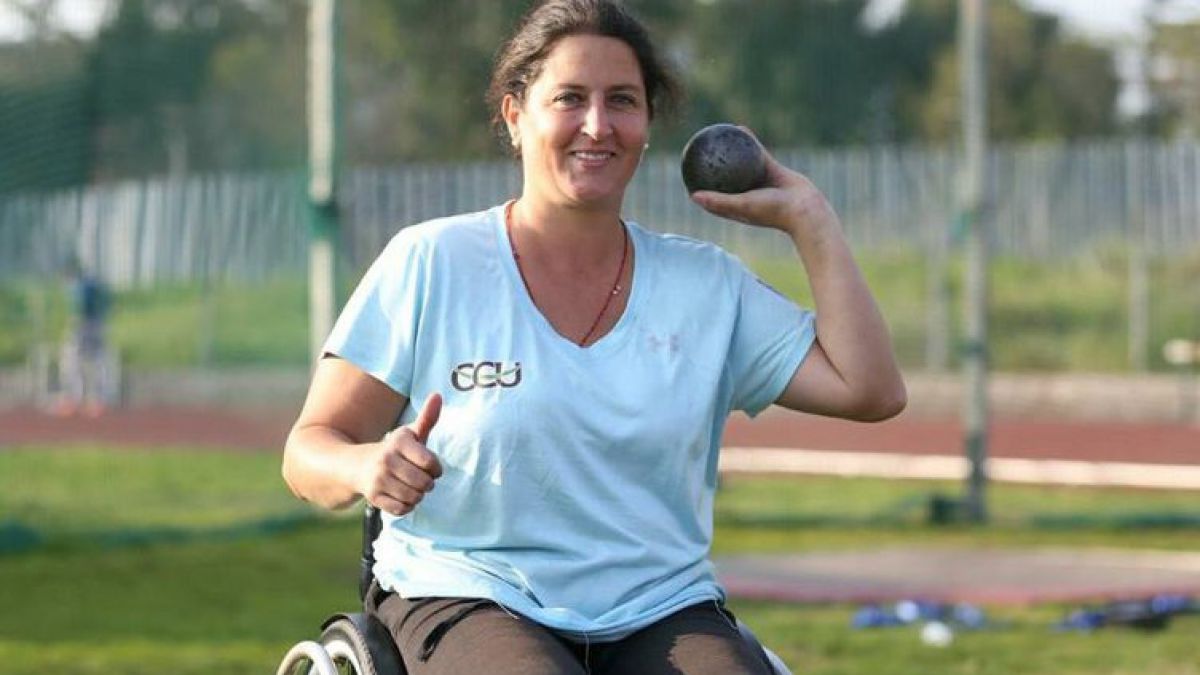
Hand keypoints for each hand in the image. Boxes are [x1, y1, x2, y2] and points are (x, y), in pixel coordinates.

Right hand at [357, 393, 443, 516]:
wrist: (355, 466)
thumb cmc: (393, 450)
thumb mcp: (409, 434)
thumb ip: (427, 418)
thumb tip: (438, 395)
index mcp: (399, 442)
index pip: (430, 463)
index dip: (436, 469)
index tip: (430, 466)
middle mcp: (386, 459)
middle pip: (425, 483)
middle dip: (427, 484)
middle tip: (419, 479)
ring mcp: (378, 479)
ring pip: (414, 497)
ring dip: (417, 495)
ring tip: (410, 487)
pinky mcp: (373, 497)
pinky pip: (402, 509)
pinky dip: (406, 506)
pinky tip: (400, 496)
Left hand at [689, 129, 838, 238]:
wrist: (805, 207)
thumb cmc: (772, 211)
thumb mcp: (742, 206)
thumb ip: (719, 202)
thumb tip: (693, 197)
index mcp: (737, 206)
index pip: (712, 198)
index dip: (698, 188)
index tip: (685, 176)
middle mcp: (747, 193)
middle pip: (724, 179)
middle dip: (711, 167)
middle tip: (697, 152)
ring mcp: (759, 180)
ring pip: (739, 163)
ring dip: (728, 151)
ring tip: (715, 136)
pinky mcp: (772, 167)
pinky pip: (756, 150)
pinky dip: (748, 141)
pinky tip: (738, 127)